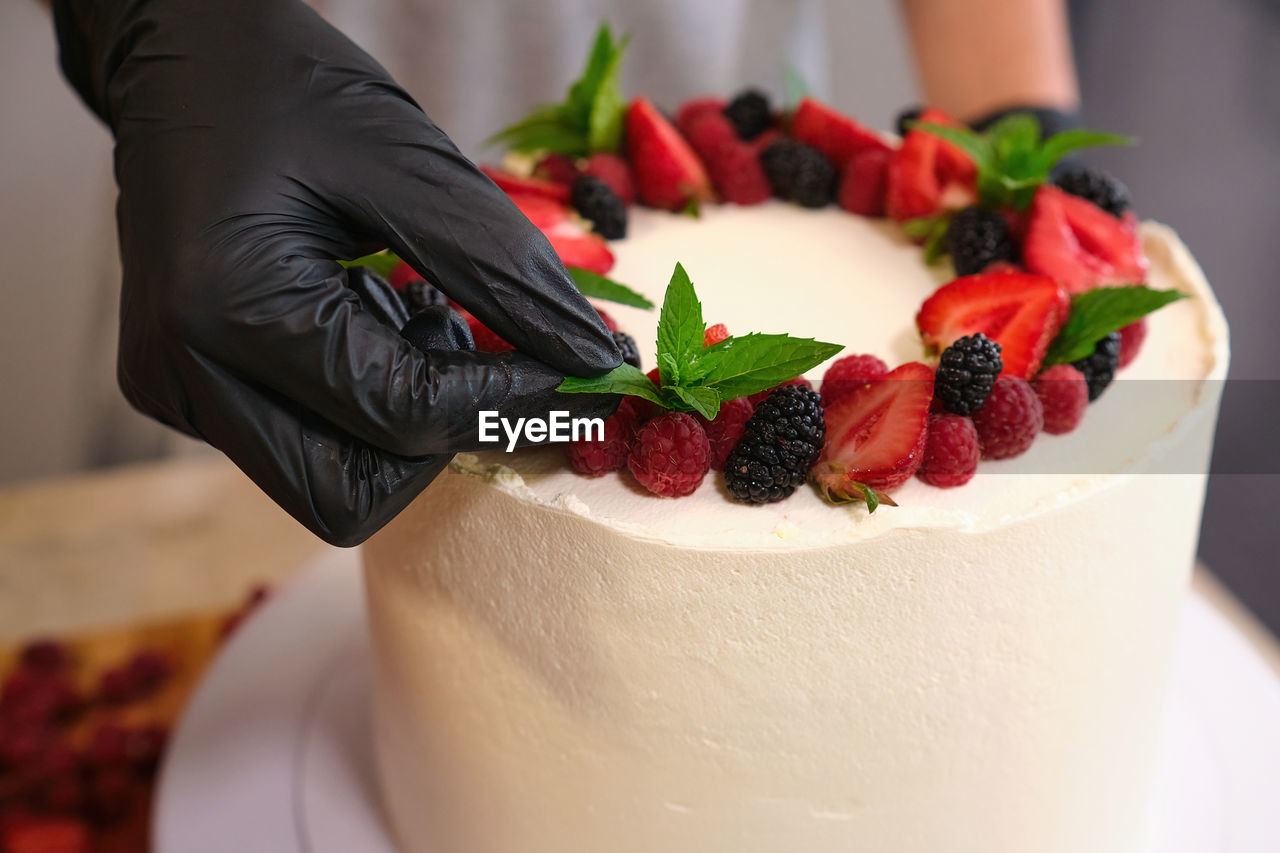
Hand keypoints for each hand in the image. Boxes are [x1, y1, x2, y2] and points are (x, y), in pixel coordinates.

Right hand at [53, 0, 620, 544]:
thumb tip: (592, 356)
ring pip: (329, 484)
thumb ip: (502, 270)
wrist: (183, 60)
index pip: (402, 414)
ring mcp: (178, 390)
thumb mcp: (409, 163)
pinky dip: (368, 406)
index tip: (591, 373)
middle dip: (446, 437)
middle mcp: (184, 372)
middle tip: (490, 351)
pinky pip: (304, 444)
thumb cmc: (288, 90)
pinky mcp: (188, 390)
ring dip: (406, 426)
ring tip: (417, 316)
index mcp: (229, 308)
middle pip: (353, 493)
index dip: (510, 401)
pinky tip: (375, 320)